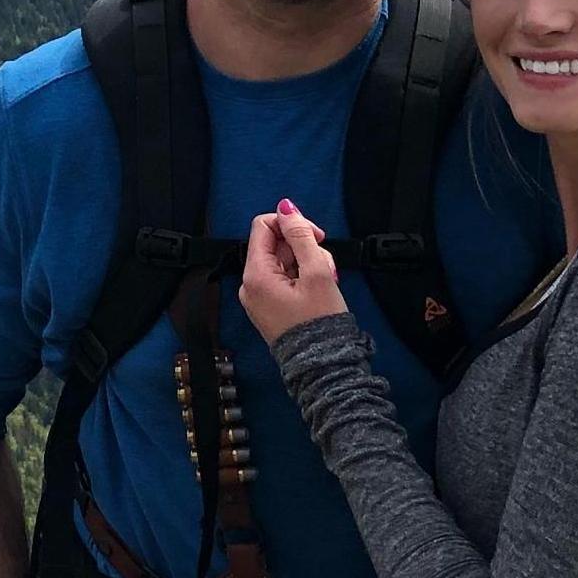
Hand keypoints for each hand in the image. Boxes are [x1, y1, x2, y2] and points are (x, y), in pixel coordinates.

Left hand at [239, 201, 344, 342]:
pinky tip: (319, 290)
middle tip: (325, 263)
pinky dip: (302, 278)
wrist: (323, 370)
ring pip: (281, 262)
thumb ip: (301, 235)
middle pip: (274, 245)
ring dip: (306, 263)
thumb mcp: (316, 272)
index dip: (291, 224)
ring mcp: (258, 299)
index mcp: (255, 275)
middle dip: (303, 247)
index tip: (316, 235)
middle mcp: (250, 286)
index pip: (264, 226)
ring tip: (327, 280)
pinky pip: (282, 281)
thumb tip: (286, 207)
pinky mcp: (269, 309)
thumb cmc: (320, 323)